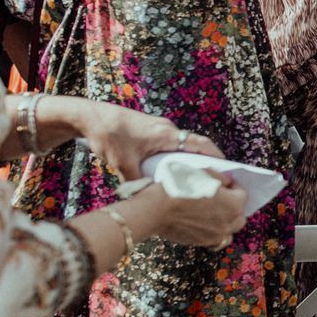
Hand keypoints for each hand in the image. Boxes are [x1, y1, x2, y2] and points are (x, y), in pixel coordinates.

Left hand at [74, 103, 221, 181]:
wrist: (89, 117)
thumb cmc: (108, 136)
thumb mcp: (123, 164)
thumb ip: (138, 182)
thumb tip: (148, 199)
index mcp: (166, 134)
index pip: (200, 144)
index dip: (216, 158)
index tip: (228, 172)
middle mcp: (167, 129)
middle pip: (195, 145)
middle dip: (207, 162)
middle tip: (216, 180)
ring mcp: (158, 128)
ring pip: (182, 146)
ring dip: (190, 160)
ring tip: (195, 179)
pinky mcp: (150, 131)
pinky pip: (170, 145)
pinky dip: (175, 157)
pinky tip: (170, 172)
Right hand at [139, 182, 249, 247]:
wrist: (156, 209)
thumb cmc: (178, 187)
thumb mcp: (202, 173)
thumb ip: (219, 178)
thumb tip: (225, 182)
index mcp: (233, 204)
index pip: (242, 194)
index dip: (233, 187)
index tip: (224, 184)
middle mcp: (229, 222)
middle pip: (239, 214)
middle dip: (233, 206)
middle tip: (221, 198)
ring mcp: (216, 235)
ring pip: (230, 230)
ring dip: (226, 222)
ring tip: (214, 213)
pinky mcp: (203, 242)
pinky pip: (216, 239)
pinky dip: (215, 233)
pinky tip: (206, 225)